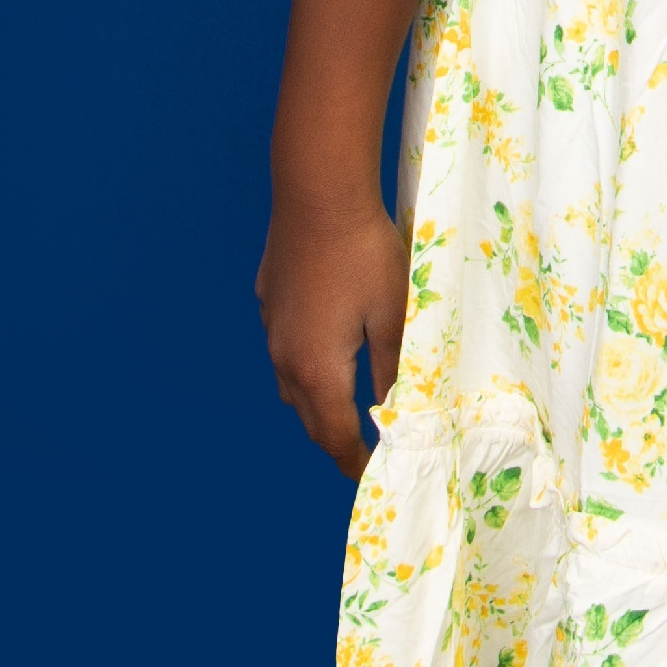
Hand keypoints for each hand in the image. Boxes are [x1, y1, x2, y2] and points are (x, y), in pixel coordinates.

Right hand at [257, 183, 407, 479]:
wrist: (317, 192)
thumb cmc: (364, 252)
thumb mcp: (393, 315)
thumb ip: (393, 368)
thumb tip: (396, 411)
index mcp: (316, 369)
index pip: (334, 435)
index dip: (354, 460)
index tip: (372, 474)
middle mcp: (284, 356)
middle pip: (308, 417)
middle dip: (335, 439)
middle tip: (362, 450)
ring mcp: (272, 327)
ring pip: (290, 385)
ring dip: (316, 405)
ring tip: (346, 407)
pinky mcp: (270, 301)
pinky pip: (284, 350)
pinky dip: (305, 367)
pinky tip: (326, 348)